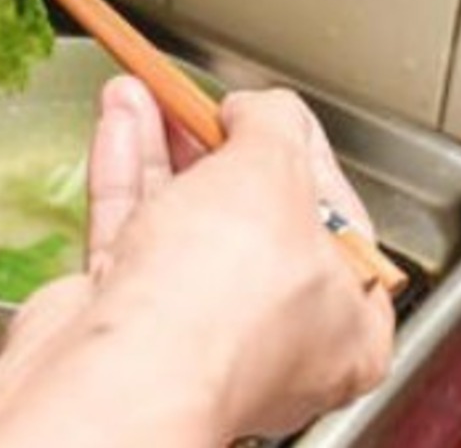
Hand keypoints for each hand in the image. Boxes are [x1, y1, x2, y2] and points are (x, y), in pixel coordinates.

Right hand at [0, 77, 393, 445]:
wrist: (118, 370)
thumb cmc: (218, 303)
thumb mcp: (274, 175)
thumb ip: (273, 127)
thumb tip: (260, 111)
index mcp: (344, 324)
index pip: (335, 219)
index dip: (301, 153)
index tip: (269, 113)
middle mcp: (269, 334)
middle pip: (247, 214)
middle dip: (215, 143)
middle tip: (198, 96)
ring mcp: (191, 326)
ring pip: (180, 217)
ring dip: (160, 146)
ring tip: (143, 90)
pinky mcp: (125, 315)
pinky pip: (130, 229)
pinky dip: (123, 171)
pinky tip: (117, 120)